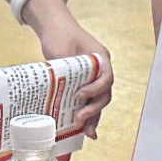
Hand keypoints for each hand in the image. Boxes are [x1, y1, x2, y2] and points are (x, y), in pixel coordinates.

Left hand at [32, 13, 113, 137]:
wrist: (54, 28)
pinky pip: (87, 102)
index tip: (80, 94)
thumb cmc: (60, 34)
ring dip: (93, 117)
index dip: (96, 89)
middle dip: (95, 109)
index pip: (107, 77)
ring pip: (97, 101)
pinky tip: (82, 130)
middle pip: (104, 94)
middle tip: (81, 118)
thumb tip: (60, 88)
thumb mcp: (60, 48)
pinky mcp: (81, 86)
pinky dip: (86, 115)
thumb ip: (63, 66)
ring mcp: (92, 79)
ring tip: (87, 132)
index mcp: (101, 58)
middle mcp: (100, 71)